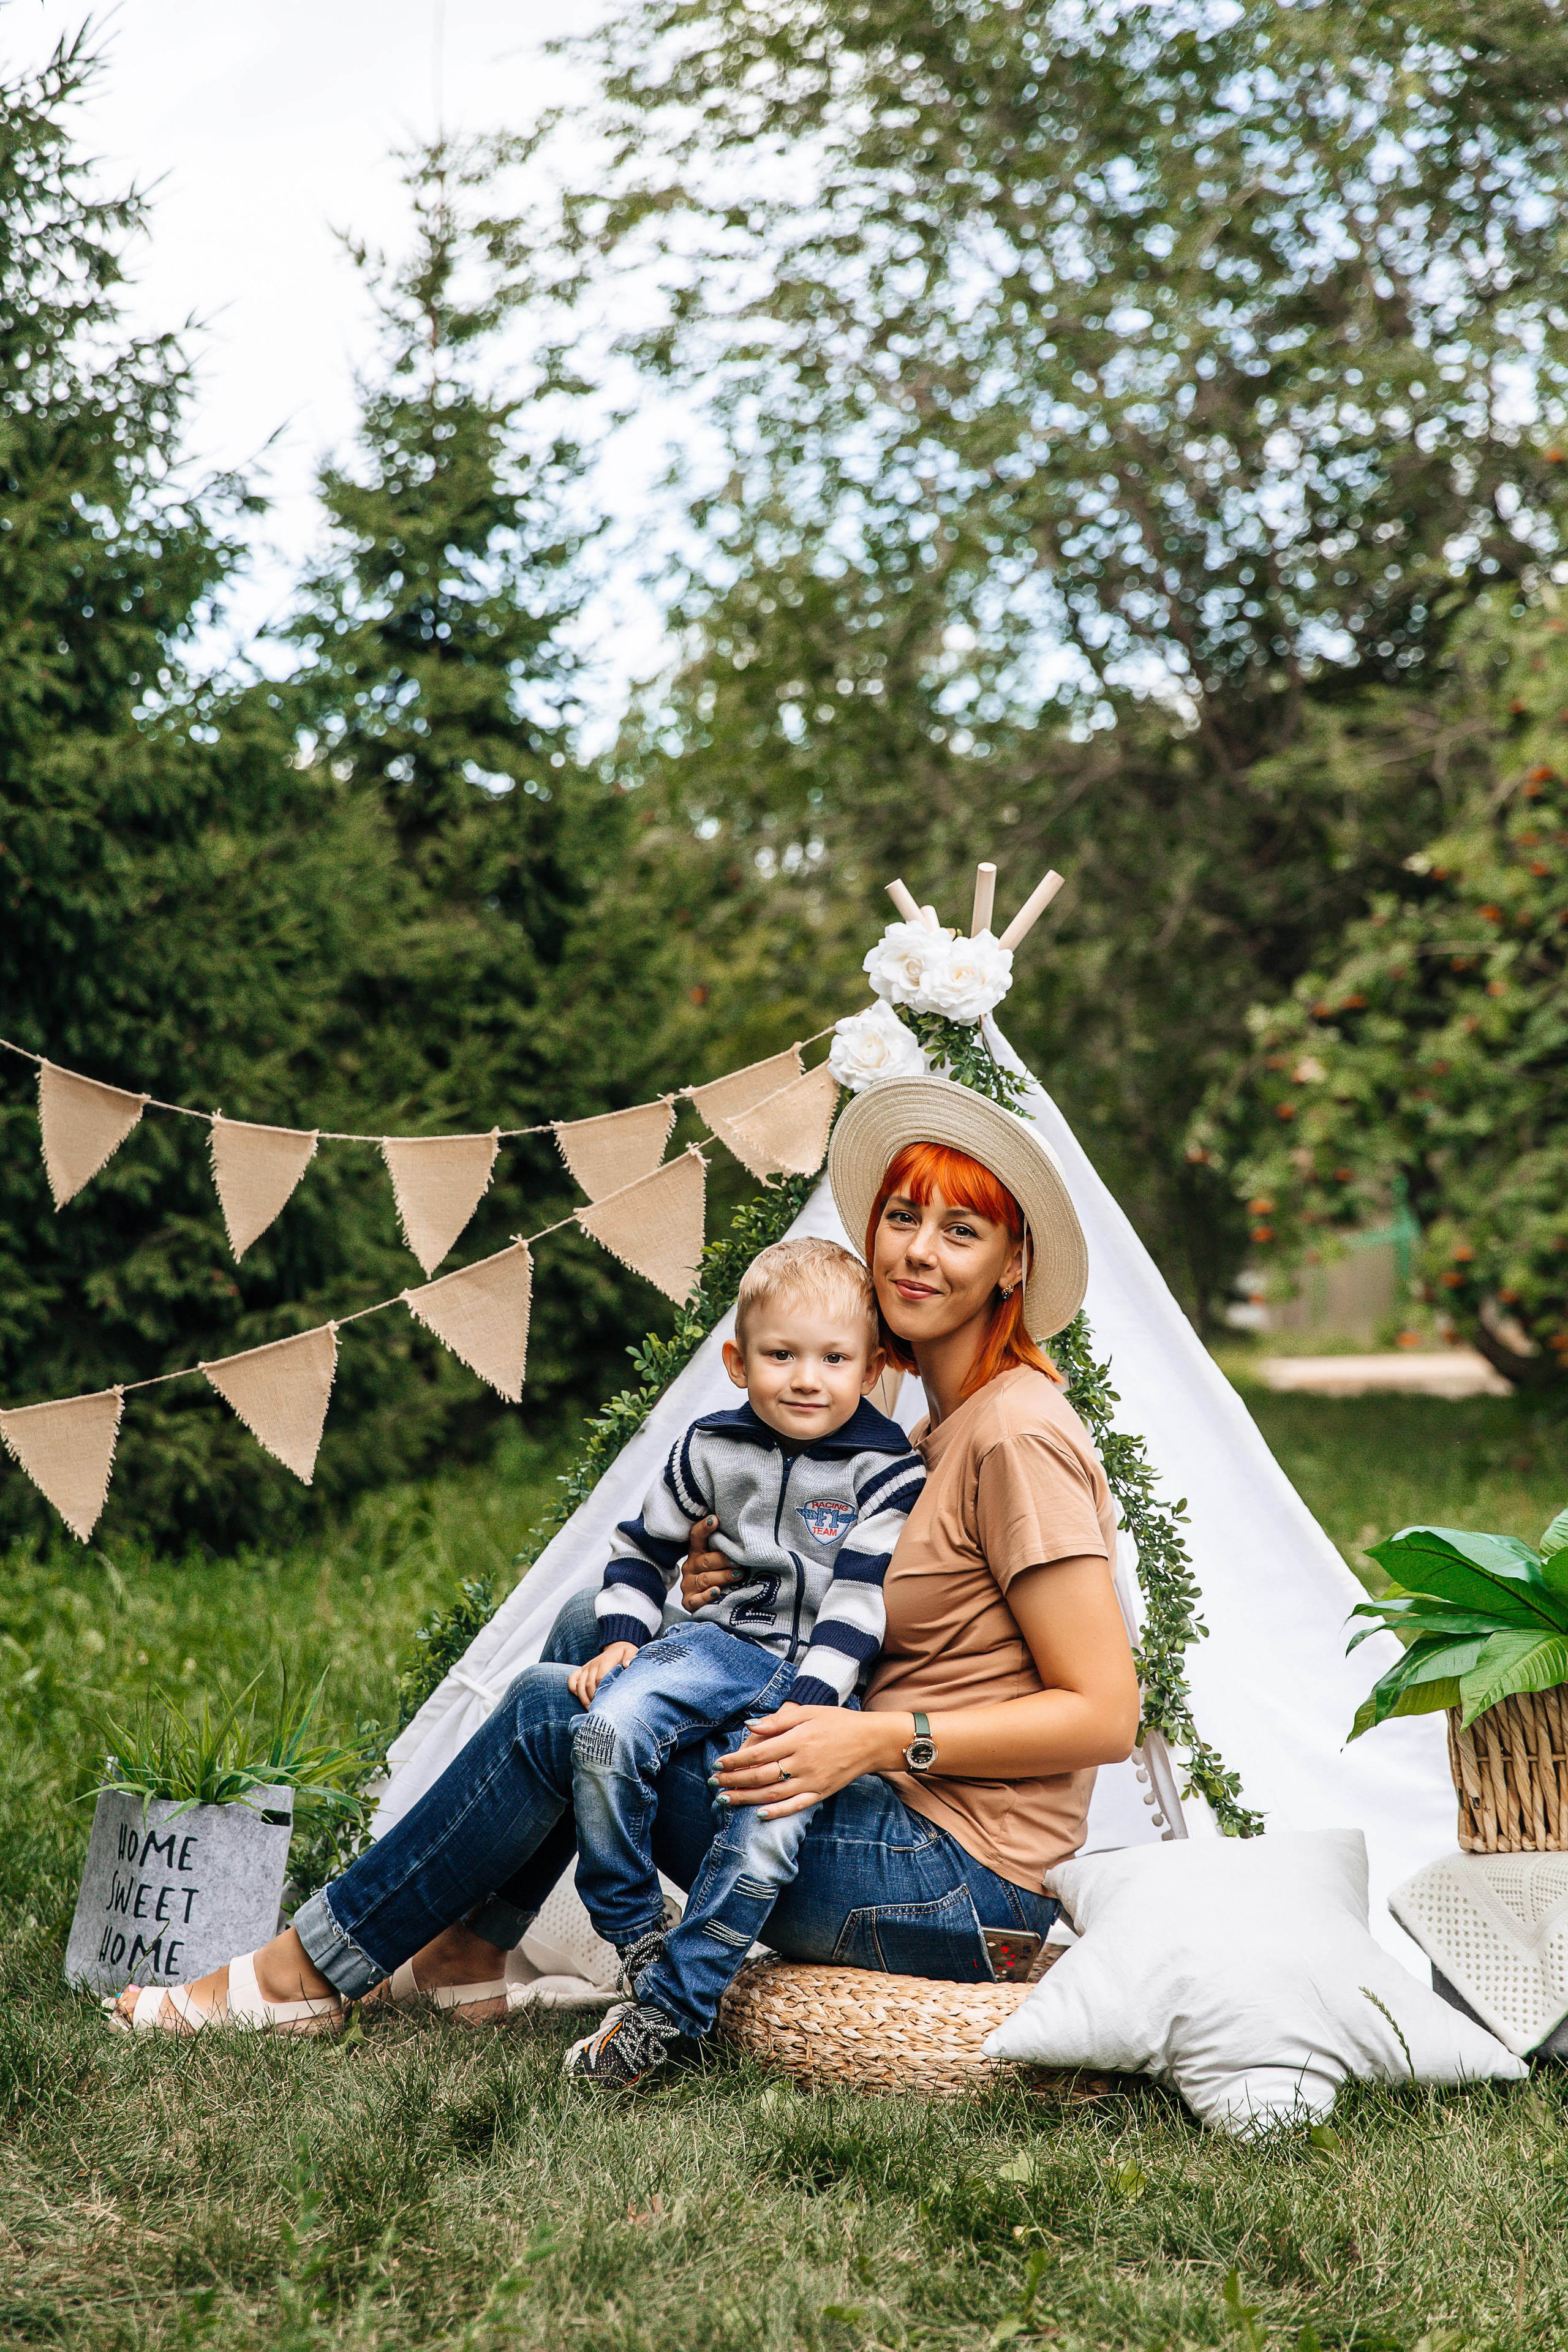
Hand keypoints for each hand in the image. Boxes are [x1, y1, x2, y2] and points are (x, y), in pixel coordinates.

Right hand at [568, 1642, 637, 1703]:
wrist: (616, 1648)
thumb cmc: (625, 1654)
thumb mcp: (631, 1652)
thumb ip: (630, 1657)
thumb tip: (627, 1664)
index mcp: (605, 1661)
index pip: (599, 1678)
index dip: (601, 1691)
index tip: (606, 1703)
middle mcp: (594, 1664)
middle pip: (588, 1684)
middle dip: (592, 1698)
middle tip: (598, 1710)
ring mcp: (587, 1667)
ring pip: (579, 1684)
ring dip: (583, 1698)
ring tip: (590, 1709)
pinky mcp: (582, 1670)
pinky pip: (572, 1679)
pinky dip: (573, 1689)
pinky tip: (581, 1698)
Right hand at [680, 1515, 736, 1612]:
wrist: (711, 1604)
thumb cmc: (721, 1574)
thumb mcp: (722, 1559)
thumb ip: (727, 1547)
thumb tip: (747, 1534)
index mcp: (697, 1552)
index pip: (696, 1536)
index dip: (704, 1528)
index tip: (714, 1520)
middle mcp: (690, 1566)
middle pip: (705, 1561)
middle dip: (722, 1559)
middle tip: (737, 1561)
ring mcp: (688, 1584)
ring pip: (705, 1579)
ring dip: (722, 1576)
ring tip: (737, 1575)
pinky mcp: (689, 1601)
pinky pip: (696, 1599)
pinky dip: (707, 1596)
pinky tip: (716, 1592)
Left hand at [709, 1702, 893, 1820]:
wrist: (871, 1740)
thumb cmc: (838, 1721)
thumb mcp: (809, 1712)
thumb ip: (778, 1720)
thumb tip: (749, 1726)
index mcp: (798, 1739)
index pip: (758, 1753)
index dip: (735, 1760)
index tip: (718, 1763)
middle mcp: (803, 1762)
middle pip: (760, 1776)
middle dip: (733, 1780)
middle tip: (713, 1783)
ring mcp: (812, 1780)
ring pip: (773, 1794)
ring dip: (746, 1799)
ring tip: (725, 1800)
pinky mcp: (821, 1793)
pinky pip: (795, 1806)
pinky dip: (776, 1813)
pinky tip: (759, 1815)